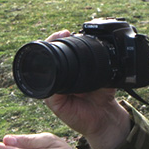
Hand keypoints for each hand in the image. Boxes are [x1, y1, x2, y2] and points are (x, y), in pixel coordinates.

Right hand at [44, 30, 131, 148]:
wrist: (105, 116)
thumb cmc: (102, 95)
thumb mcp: (103, 74)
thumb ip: (99, 63)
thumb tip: (97, 48)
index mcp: (67, 71)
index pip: (56, 53)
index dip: (56, 40)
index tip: (65, 32)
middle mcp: (58, 80)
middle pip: (46, 59)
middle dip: (50, 44)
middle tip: (60, 35)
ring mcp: (54, 91)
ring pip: (43, 73)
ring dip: (47, 59)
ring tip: (54, 45)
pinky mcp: (54, 103)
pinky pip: (47, 92)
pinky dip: (50, 81)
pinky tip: (53, 71)